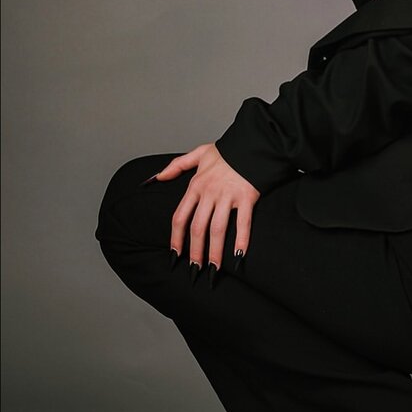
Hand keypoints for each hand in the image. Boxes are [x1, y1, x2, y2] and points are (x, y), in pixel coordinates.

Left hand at [156, 144, 259, 271]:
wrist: (254, 142)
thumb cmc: (228, 150)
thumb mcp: (199, 154)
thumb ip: (177, 165)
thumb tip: (156, 177)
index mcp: (196, 185)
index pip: (180, 217)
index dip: (176, 239)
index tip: (175, 255)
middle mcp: (210, 193)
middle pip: (197, 228)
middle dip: (195, 252)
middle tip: (194, 270)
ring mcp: (228, 196)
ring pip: (217, 229)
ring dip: (214, 252)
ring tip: (213, 270)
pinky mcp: (247, 197)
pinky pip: (243, 222)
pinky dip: (242, 240)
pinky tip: (239, 256)